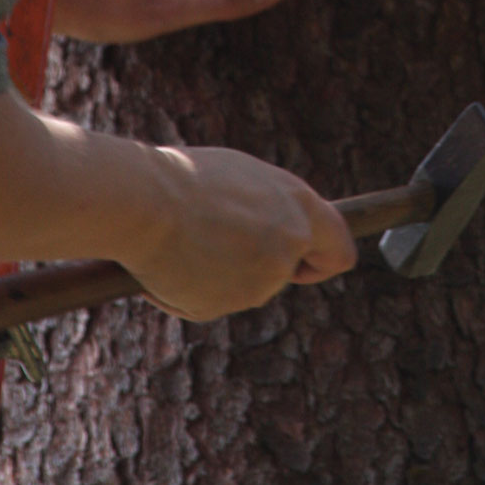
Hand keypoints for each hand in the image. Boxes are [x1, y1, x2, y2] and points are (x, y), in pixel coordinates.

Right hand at [127, 144, 356, 320]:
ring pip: (246, 287)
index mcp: (298, 205)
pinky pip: (209, 302)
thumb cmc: (185, 178)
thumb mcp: (243, 178)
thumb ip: (272, 209)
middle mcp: (290, 243)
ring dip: (220, 275)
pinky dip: (190, 290)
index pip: (339, 248)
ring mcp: (262, 279)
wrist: (144, 201)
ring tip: (185, 240)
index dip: (322, 259)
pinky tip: (170, 261)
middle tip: (223, 246)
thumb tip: (275, 229)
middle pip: (289, 272)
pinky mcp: (226, 306)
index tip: (304, 262)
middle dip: (263, 267)